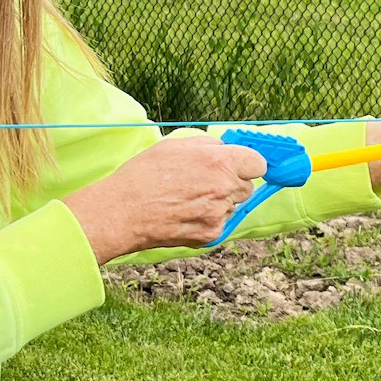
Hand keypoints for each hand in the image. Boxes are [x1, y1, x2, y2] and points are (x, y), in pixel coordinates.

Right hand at [61, 132, 269, 261]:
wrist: (123, 212)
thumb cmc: (144, 176)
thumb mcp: (175, 145)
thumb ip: (207, 145)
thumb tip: (224, 148)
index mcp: (219, 162)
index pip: (257, 163)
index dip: (246, 163)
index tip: (238, 165)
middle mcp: (224, 188)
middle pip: (247, 186)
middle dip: (232, 183)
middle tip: (205, 183)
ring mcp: (219, 214)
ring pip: (233, 206)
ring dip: (219, 202)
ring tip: (188, 199)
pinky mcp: (211, 234)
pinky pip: (219, 223)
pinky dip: (206, 220)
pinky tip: (184, 214)